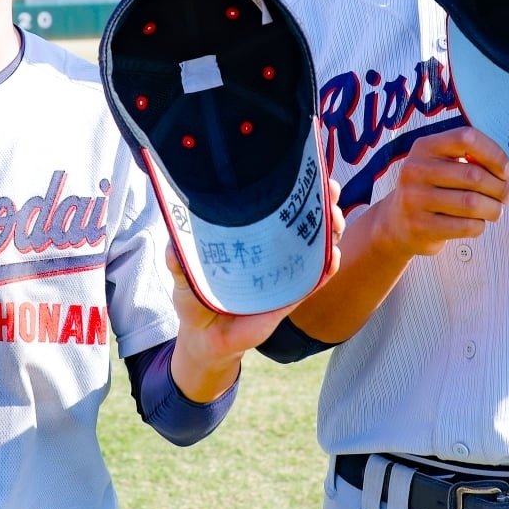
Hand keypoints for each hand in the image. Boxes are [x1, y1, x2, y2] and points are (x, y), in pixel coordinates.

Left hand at [168, 180, 344, 400]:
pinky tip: (332, 256)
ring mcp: (284, 272)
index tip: (307, 169)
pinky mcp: (290, 298)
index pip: (276, 204)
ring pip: (318, 245)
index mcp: (250, 236)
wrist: (204, 339)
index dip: (295, 186)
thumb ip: (179, 258)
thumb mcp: (182, 273)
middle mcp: (272, 250)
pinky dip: (327, 268)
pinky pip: (315, 280)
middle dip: (324, 200)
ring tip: (335, 218)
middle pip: (306, 219)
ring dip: (331, 229)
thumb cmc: (195, 297)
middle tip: (330, 190)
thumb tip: (173, 243)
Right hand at [364, 126, 508, 259]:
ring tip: (495, 210)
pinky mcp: (419, 226)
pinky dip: (479, 226)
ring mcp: (414, 199)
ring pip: (472, 203)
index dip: (494, 153)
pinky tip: (476, 223)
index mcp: (424, 146)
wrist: (397, 223)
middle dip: (500, 187)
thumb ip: (475, 159)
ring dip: (494, 209)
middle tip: (508, 195)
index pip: (466, 137)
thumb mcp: (444, 165)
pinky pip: (465, 226)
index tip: (507, 170)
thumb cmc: (434, 189)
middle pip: (473, 175)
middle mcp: (415, 169)